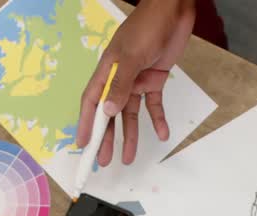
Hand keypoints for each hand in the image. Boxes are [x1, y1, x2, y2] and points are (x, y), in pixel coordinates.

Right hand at [77, 0, 194, 165]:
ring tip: (127, 157)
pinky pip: (153, 105)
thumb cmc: (147, 27)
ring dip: (129, 135)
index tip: (84, 145)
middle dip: (107, 137)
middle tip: (104, 160)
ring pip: (130, 113)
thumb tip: (108, 111)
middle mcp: (119, 78)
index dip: (86, 124)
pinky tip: (161, 134)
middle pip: (109, 113)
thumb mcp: (131, 56)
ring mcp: (137, 80)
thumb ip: (120, 85)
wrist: (173, 11)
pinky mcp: (154, 80)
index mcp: (106, 70)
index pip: (91, 102)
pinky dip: (157, 119)